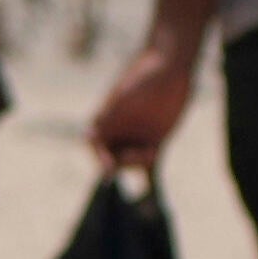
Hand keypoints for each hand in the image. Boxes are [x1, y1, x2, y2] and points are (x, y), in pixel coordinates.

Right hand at [86, 30, 198, 171]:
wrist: (169, 66)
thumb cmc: (142, 77)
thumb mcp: (122, 98)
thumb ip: (107, 118)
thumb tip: (87, 136)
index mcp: (107, 120)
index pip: (96, 145)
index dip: (100, 158)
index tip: (108, 169)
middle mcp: (121, 130)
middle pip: (113, 157)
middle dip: (123, 162)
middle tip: (141, 153)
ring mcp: (138, 135)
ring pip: (132, 162)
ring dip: (139, 163)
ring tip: (152, 151)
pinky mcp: (158, 139)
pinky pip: (151, 162)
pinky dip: (147, 175)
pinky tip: (147, 192)